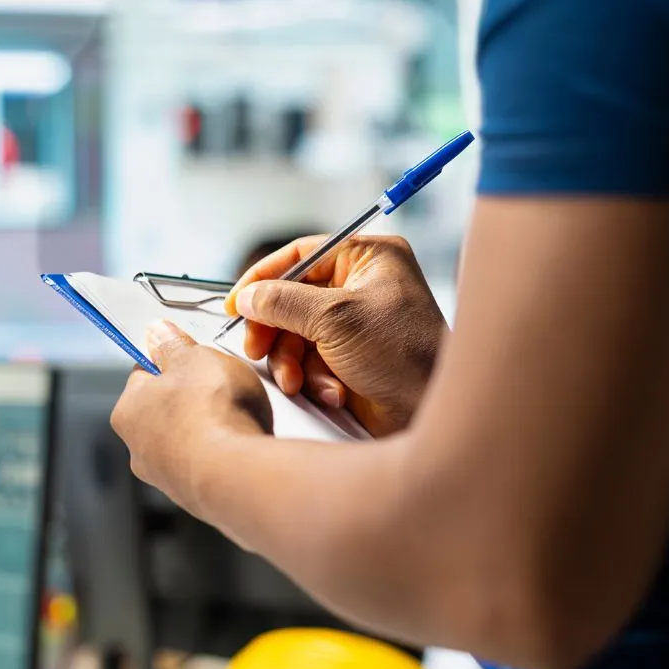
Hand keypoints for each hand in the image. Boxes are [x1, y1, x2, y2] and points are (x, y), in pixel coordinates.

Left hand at [110, 321, 272, 510]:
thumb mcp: (194, 357)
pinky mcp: (197, 498)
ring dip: (209, 429)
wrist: (238, 474)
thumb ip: (174, 345)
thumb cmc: (211, 412)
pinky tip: (243, 445)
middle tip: (219, 385)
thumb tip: (157, 333)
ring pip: (189, 441)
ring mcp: (168, 478)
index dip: (168, 362)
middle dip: (191, 399)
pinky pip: (211, 466)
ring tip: (238, 417)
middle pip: (166, 411)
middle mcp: (139, 449)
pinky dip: (224, 456)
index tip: (188, 356)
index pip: (143, 377)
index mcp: (127, 411)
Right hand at [226, 235, 445, 436]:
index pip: (301, 254)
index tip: (236, 304)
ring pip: (295, 334)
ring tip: (297, 382)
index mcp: (368, 258)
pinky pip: (310, 360)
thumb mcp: (337, 319)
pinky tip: (331, 392)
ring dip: (292, 361)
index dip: (264, 277)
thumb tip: (247, 297)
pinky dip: (312, 378)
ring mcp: (355, 324)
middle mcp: (361, 286)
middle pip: (291, 297)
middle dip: (275, 329)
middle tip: (257, 349)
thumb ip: (283, 302)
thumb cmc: (403, 355)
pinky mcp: (350, 357)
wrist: (431, 414)